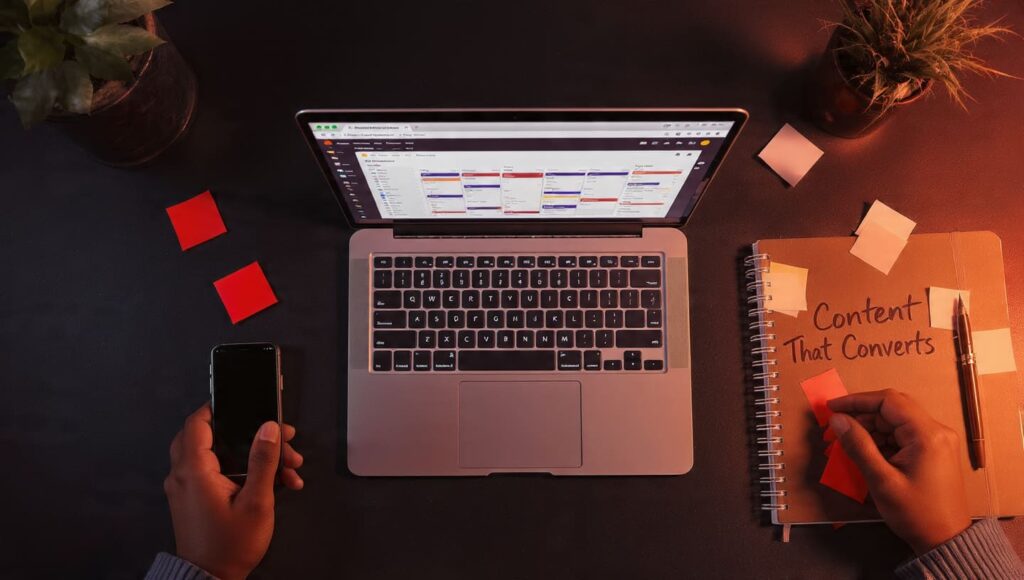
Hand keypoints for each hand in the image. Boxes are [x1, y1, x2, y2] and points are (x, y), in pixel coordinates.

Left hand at [163, 404, 303, 579]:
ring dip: (252, 455)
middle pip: (210, 436)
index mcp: (194, 471)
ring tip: (286, 467)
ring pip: (219, 455)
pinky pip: (217, 473)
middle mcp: (184, 476)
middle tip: (278, 437)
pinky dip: (243, 472)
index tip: (244, 402)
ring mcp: (188, 488)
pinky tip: (274, 483)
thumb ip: (263, 461)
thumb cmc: (230, 546)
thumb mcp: (256, 502)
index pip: (197, 423)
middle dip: (248, 433)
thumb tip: (269, 428)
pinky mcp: (194, 498)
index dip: (219, 408)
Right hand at [828, 389, 969, 554]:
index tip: (831, 408)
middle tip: (836, 428)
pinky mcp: (934, 450)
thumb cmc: (915, 513)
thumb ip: (858, 446)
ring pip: (896, 421)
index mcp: (927, 434)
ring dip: (870, 429)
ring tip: (846, 444)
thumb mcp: (882, 480)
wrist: (946, 541)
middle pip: (893, 408)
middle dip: (862, 415)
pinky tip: (866, 453)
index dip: (857, 400)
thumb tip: (837, 419)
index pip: (888, 400)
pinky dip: (882, 440)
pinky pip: (903, 435)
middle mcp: (936, 430)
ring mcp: (937, 440)